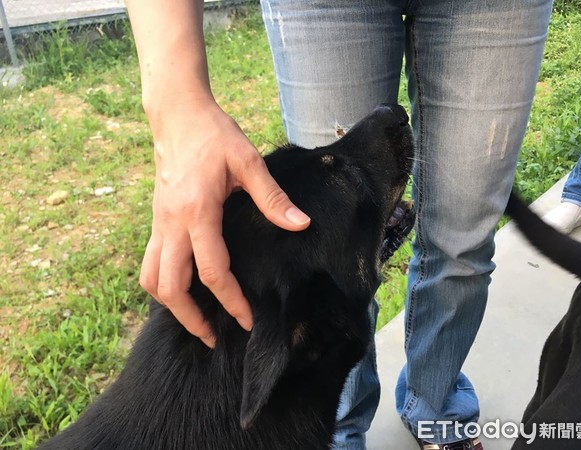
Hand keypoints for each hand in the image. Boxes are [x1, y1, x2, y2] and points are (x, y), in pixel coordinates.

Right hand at [140, 99, 310, 346]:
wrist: (177, 115)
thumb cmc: (214, 134)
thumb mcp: (248, 160)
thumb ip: (273, 198)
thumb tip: (301, 225)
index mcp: (197, 211)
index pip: (212, 271)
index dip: (231, 302)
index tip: (247, 321)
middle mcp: (171, 224)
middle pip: (169, 288)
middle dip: (191, 319)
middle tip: (214, 337)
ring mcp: (158, 223)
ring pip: (151, 279)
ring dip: (171, 305)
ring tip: (196, 320)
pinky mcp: (156, 220)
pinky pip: (151, 263)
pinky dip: (164, 284)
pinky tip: (185, 288)